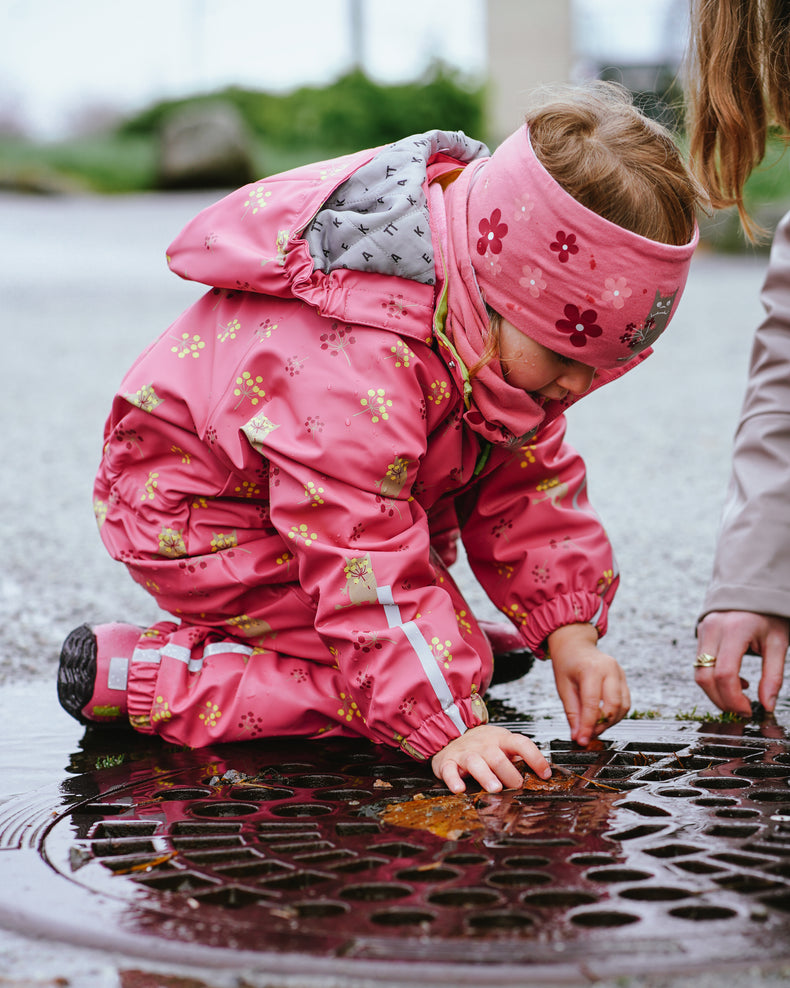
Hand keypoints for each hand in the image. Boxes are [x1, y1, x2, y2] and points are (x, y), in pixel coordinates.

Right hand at [431, 724, 551, 793]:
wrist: (451, 734)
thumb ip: (517, 758)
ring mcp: (466, 753)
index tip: (545, 774)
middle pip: (498, 757)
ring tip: (494, 788)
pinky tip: (459, 790)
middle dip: (509, 773)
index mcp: (501, 740)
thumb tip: (542, 775)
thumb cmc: (482, 745)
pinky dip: (453, 780)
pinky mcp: (448, 762)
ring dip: (486, 776)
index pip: (521, 744)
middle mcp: (484, 746)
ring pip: (476, 762)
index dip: (535, 758)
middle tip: (517, 786)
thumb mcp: (502, 745)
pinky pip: (450, 770)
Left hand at [548, 623, 629, 745]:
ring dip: (610, 722)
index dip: (588, 726)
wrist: (575, 645)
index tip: (582, 740)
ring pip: (623, 706)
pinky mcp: (623, 678)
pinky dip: (616, 714)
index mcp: (591, 669)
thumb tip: (578, 736)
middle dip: (601, 725)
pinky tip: (603, 718)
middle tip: (588, 735)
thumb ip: (572, 713)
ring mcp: (619, 672)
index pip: (593, 704)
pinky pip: (625, 702)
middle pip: (612, 706)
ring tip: (594, 727)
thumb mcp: (563, 687)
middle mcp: (610, 669)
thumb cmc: (567, 663)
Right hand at [695, 610, 788, 714]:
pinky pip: (700, 663)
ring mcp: (703, 630)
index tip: (748, 710)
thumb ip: (773, 676)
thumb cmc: (769, 614)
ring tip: (739, 698)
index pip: (725, 674)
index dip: (734, 698)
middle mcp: (713, 630)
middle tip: (741, 710)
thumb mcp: (779, 643)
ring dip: (715, 692)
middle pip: (705, 677)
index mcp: (735, 630)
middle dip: (721, 700)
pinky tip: (735, 680)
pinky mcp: (700, 632)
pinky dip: (713, 679)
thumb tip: (766, 705)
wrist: (755, 587)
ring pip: (698, 672)